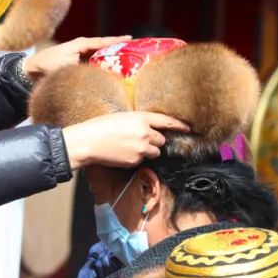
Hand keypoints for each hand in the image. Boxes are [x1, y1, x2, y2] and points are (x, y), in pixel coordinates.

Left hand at [21, 36, 131, 80]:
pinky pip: (94, 65)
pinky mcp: (78, 65)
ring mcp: (81, 56)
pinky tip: (111, 74)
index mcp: (81, 44)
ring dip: (112, 60)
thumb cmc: (47, 65)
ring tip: (128, 63)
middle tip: (135, 51)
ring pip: (101, 57)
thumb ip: (82, 68)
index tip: (131, 38)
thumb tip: (97, 75)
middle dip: (119, 49)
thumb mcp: (66, 66)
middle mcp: (83, 48)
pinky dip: (103, 68)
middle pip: (105, 48)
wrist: (31, 70)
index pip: (103, 41)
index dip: (117, 40)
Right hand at [62, 111, 191, 169]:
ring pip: (154, 152)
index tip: (189, 128)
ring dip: (147, 151)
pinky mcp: (136, 160)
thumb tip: (149, 130)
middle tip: (139, 140)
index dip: (180, 125)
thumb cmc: (101, 126)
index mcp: (142, 118)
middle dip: (154, 141)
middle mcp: (145, 133)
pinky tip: (122, 153)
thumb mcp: (122, 117)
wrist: (88, 142)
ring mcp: (141, 148)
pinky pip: (142, 160)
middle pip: (161, 140)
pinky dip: (136, 158)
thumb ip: (139, 121)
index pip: (167, 121)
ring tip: (130, 147)